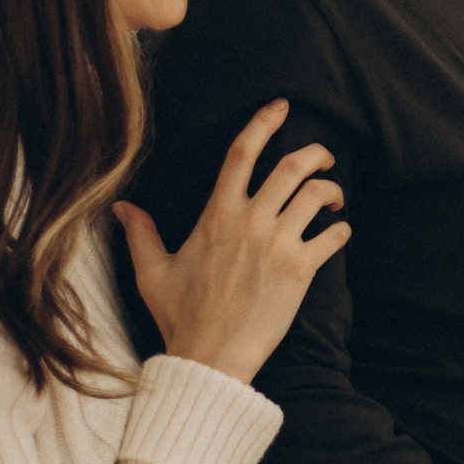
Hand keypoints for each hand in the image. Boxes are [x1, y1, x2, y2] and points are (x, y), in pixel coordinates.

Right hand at [113, 99, 352, 384]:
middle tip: (324, 158)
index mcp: (216, 216)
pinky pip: (333, 236)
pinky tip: (338, 232)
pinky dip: (341, 230)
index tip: (281, 106)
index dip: (263, 122)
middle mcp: (249, 222)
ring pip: (316, 196)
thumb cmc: (181, 317)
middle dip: (316, 153)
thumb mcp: (153, 271)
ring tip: (334, 199)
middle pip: (292, 166)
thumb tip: (122, 207)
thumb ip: (141, 234)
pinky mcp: (299, 270)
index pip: (241, 153)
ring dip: (332, 191)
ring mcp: (277, 245)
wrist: (211, 357)